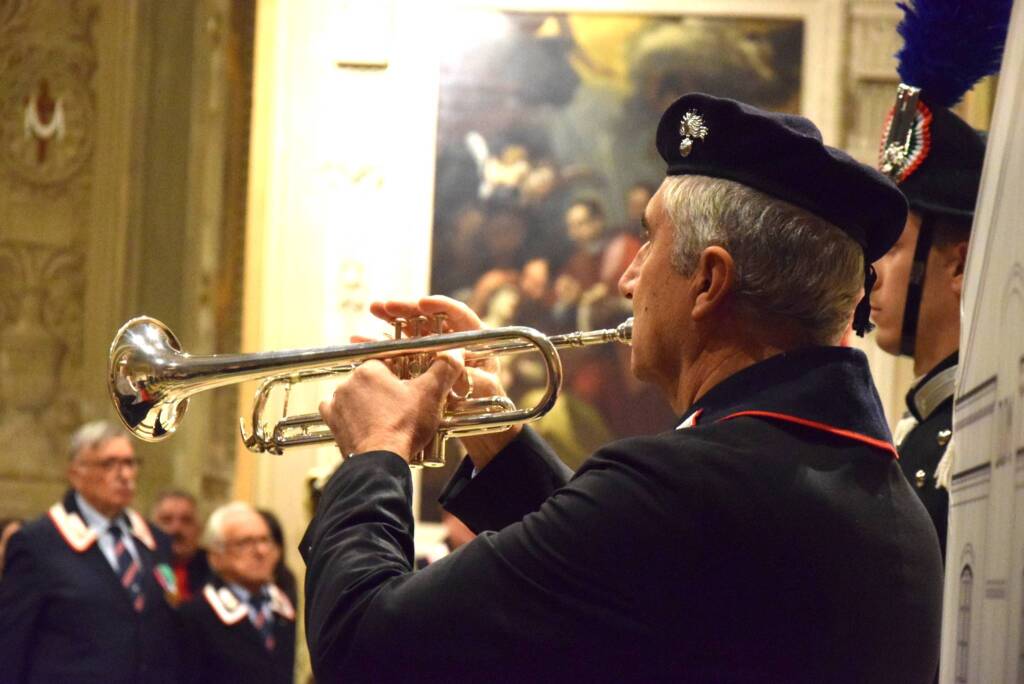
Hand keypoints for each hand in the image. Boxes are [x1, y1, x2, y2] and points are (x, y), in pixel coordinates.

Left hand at [318, 352, 463, 461]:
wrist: (381, 461)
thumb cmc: (404, 427)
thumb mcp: (431, 395)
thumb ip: (444, 369)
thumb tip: (456, 353)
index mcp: (370, 369)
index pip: (386, 361)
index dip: (401, 373)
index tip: (409, 386)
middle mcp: (348, 382)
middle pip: (370, 378)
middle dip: (383, 388)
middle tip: (400, 404)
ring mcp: (337, 402)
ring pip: (354, 393)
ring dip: (365, 401)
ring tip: (384, 416)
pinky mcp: (332, 422)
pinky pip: (336, 410)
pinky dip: (348, 414)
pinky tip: (362, 421)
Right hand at [369, 295, 521, 468]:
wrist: (481, 430)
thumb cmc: (488, 405)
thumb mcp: (481, 389)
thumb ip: (469, 375)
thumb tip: (451, 363)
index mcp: (475, 339)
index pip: (458, 315)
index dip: (441, 307)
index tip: (422, 303)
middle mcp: (453, 340)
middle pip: (429, 318)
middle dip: (407, 309)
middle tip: (385, 305)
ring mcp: (435, 352)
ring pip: (412, 330)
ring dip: (391, 319)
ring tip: (373, 310)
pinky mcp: (419, 366)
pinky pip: (400, 351)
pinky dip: (382, 346)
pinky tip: (362, 340)